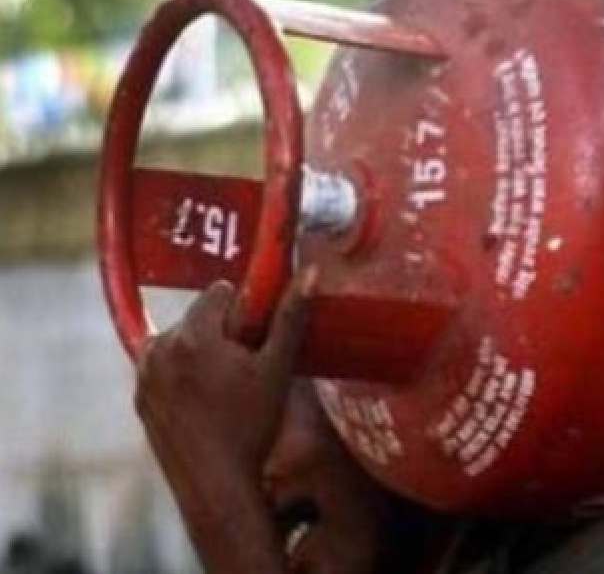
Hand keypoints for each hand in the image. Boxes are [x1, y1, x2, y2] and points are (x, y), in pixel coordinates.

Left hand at [133, 269, 316, 572]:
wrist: (215, 484)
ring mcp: (144, 374)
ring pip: (181, 341)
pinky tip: (205, 404)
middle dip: (222, 333)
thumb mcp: (278, 369)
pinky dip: (182, 375)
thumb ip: (290, 317)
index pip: (220, 292)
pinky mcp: (139, 397)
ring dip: (201, 353)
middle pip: (199, 317)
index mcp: (193, 335)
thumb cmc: (251, 426)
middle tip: (245, 370)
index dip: (245, 312)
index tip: (256, 341)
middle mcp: (159, 348)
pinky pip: (164, 367)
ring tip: (224, 390)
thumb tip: (310, 272)